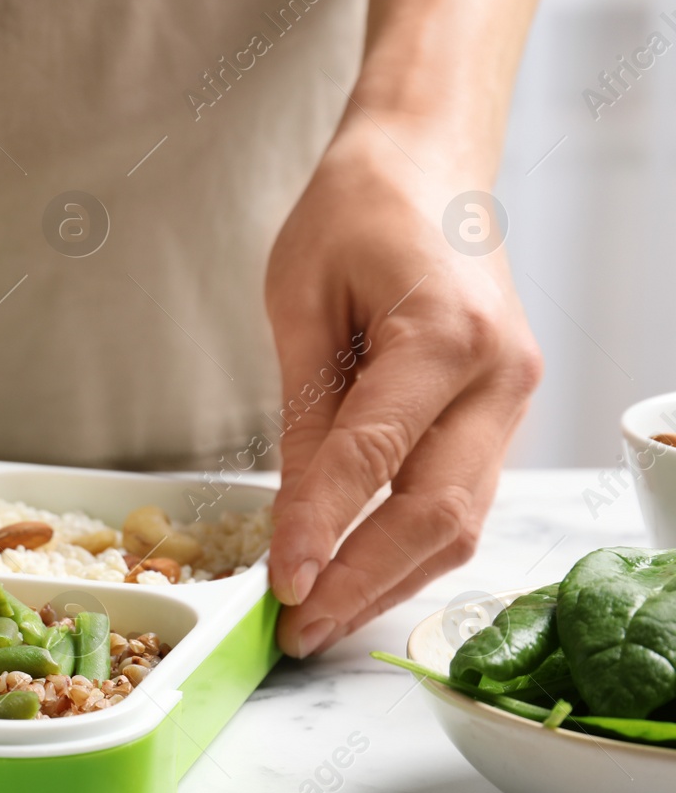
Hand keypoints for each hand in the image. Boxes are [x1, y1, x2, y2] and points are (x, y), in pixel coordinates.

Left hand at [263, 117, 543, 657]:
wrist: (429, 160)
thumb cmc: (355, 211)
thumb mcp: (299, 301)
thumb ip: (303, 411)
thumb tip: (290, 517)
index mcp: (444, 334)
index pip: (374, 459)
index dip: (323, 530)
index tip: (280, 587)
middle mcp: (498, 375)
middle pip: (438, 514)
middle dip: (363, 583)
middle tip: (296, 632)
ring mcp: (513, 396)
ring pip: (461, 521)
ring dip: (390, 579)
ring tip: (319, 620)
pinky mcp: (503, 410)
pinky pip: (463, 498)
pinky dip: (411, 545)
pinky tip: (359, 573)